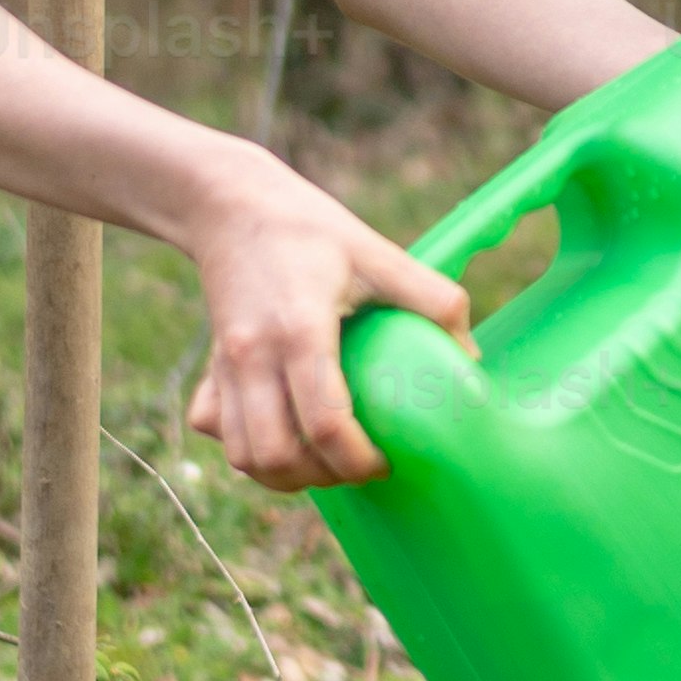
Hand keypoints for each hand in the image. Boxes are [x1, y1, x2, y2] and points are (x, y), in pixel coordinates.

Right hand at [172, 150, 462, 487]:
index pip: (325, 423)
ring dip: (283, 473)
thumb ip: (432, 298)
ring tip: (324, 462)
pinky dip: (246, 449)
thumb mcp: (377, 253)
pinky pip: (215, 430)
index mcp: (300, 330)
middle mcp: (253, 356)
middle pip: (277, 454)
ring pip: (242, 456)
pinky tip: (281, 436)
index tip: (387, 461)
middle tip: (359, 465)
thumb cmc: (310, 230)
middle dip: (323, 476)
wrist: (229, 205)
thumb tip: (471, 356)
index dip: (359, 459)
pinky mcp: (208, 368)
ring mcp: (224, 366)